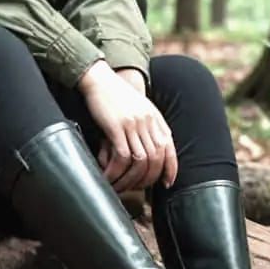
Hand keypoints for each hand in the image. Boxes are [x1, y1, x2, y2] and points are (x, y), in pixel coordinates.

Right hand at [77, 61, 176, 190]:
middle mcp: (147, 121)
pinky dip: (117, 171)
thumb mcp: (139, 107)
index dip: (170, 168)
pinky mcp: (116, 126)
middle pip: (156, 158)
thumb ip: (149, 124)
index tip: (166, 183)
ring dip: (131, 179)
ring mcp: (133, 124)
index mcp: (155, 117)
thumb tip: (152, 149)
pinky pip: (122, 156)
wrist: (99, 78)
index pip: (169, 148)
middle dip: (148, 179)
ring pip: (140, 161)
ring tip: (120, 186)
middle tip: (137, 190)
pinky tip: (109, 177)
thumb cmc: (116, 94)